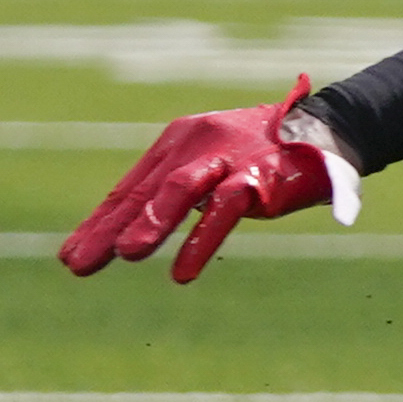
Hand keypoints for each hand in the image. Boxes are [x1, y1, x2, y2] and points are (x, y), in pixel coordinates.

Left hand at [59, 78, 352, 283]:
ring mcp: (226, 159)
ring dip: (151, 223)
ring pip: (178, 191)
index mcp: (178, 141)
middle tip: (77, 264)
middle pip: (144, 192)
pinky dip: (201, 240)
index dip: (101, 221)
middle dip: (107, 229)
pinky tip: (182, 271)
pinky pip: (225, 210)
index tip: (72, 252)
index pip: (131, 187)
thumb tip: (135, 229)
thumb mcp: (215, 165)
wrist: (330, 129)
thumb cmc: (267, 151)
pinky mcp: (258, 176)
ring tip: (125, 254)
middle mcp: (195, 146)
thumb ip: (181, 191)